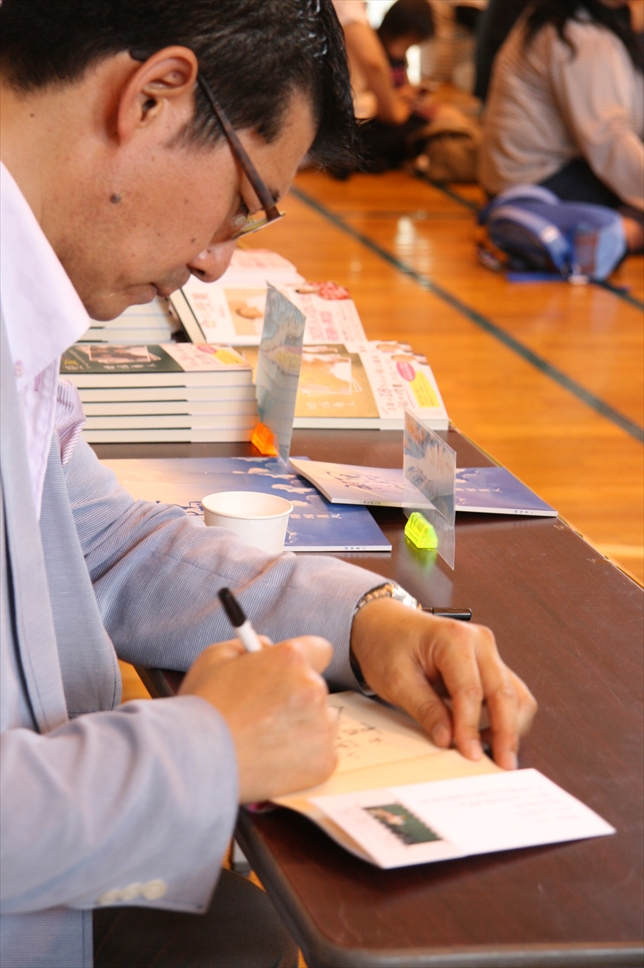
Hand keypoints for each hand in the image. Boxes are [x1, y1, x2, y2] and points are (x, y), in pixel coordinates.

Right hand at [179, 636, 337, 802]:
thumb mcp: (217, 657)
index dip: (304, 661)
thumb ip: (250, 645)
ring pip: (321, 722)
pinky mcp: (323, 762)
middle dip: (298, 697)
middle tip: (267, 713)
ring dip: (302, 727)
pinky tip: (273, 759)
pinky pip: (320, 753)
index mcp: (291, 658)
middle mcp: (313, 689)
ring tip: (265, 740)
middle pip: (317, 688)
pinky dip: (302, 758)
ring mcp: (321, 728)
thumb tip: (268, 648)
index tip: (291, 674)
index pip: (320, 649)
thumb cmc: (203, 707)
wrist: (196, 760)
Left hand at [350, 598, 536, 769]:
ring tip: (493, 754)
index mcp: (454, 638)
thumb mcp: (396, 680)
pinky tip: (487, 737)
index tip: (470, 755)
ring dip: (510, 726)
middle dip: (505, 733)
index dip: (471, 728)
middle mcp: (479, 642)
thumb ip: (425, 709)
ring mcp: (488, 652)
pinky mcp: (489, 664)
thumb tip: (448, 740)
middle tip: (502, 766)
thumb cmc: (387, 644)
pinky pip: (508, 693)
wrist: (384, 624)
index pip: (471, 691)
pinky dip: (505, 717)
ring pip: (515, 694)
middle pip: (504, 693)